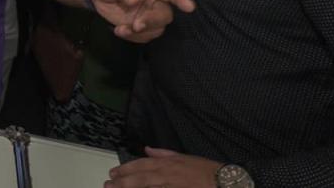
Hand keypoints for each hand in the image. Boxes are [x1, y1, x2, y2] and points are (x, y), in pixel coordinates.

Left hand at [88, 0, 195, 42]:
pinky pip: (145, 37)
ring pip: (157, 28)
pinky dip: (133, 37)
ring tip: (120, 29)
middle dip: (153, 21)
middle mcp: (154, 1)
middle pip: (166, 14)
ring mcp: (148, 16)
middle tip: (135, 25)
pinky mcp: (141, 28)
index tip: (190, 7)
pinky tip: (119, 31)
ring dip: (141, 33)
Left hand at [106, 147, 222, 186]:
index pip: (141, 165)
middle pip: (139, 178)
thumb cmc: (207, 170)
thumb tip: (147, 150)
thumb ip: (164, 154)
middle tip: (107, 184)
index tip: (113, 173)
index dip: (125, 169)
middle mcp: (166, 175)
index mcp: (167, 163)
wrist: (226, 183)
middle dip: (121, 182)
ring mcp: (170, 187)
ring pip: (145, 187)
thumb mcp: (185, 157)